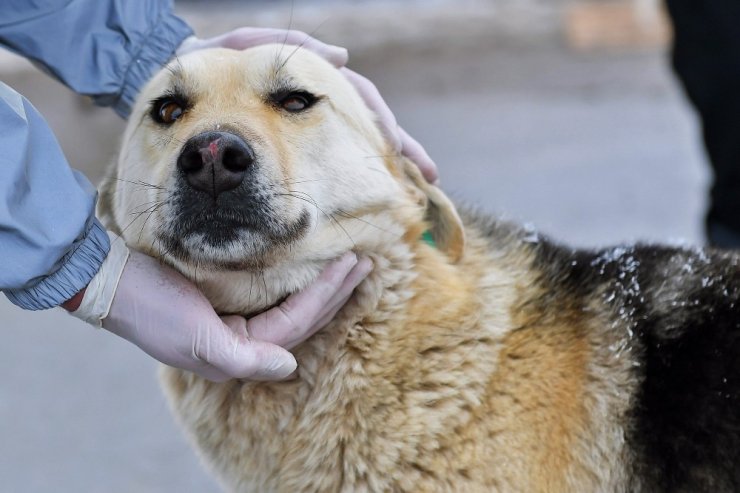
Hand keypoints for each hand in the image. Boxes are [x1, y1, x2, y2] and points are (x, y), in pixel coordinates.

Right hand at [69, 238, 371, 381]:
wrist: (110, 282)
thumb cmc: (152, 308)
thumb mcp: (197, 339)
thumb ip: (246, 358)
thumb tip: (291, 366)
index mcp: (238, 351)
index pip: (297, 322)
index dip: (328, 295)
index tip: (353, 265)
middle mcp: (243, 340)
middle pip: (302, 316)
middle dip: (335, 291)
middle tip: (365, 262)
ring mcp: (235, 321)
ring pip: (293, 306)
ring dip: (323, 287)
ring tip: (350, 266)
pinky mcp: (226, 302)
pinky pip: (275, 296)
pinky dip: (298, 283)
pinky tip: (312, 273)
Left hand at [176, 28, 437, 183]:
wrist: (173, 91)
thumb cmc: (204, 66)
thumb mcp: (233, 45)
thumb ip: (278, 44)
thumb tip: (342, 57)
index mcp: (308, 83)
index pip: (359, 99)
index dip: (383, 123)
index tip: (397, 148)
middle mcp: (312, 106)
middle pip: (368, 126)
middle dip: (400, 150)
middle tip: (425, 177)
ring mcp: (303, 129)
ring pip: (355, 148)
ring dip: (385, 168)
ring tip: (414, 191)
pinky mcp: (288, 153)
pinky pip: (328, 168)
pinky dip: (353, 181)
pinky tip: (370, 201)